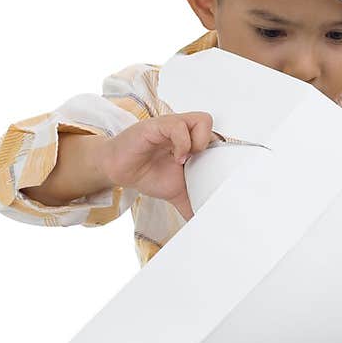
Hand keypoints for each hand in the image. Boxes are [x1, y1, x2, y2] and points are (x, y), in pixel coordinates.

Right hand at [98, 113, 223, 221]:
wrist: (119, 170)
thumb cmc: (146, 173)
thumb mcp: (176, 193)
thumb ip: (191, 204)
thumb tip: (202, 222)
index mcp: (193, 143)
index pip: (220, 138)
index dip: (222, 153)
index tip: (215, 173)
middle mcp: (185, 132)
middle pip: (216, 126)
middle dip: (213, 148)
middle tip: (201, 166)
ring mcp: (172, 127)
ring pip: (203, 120)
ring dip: (199, 143)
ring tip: (187, 161)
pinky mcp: (157, 126)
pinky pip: (179, 125)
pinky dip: (182, 143)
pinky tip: (176, 158)